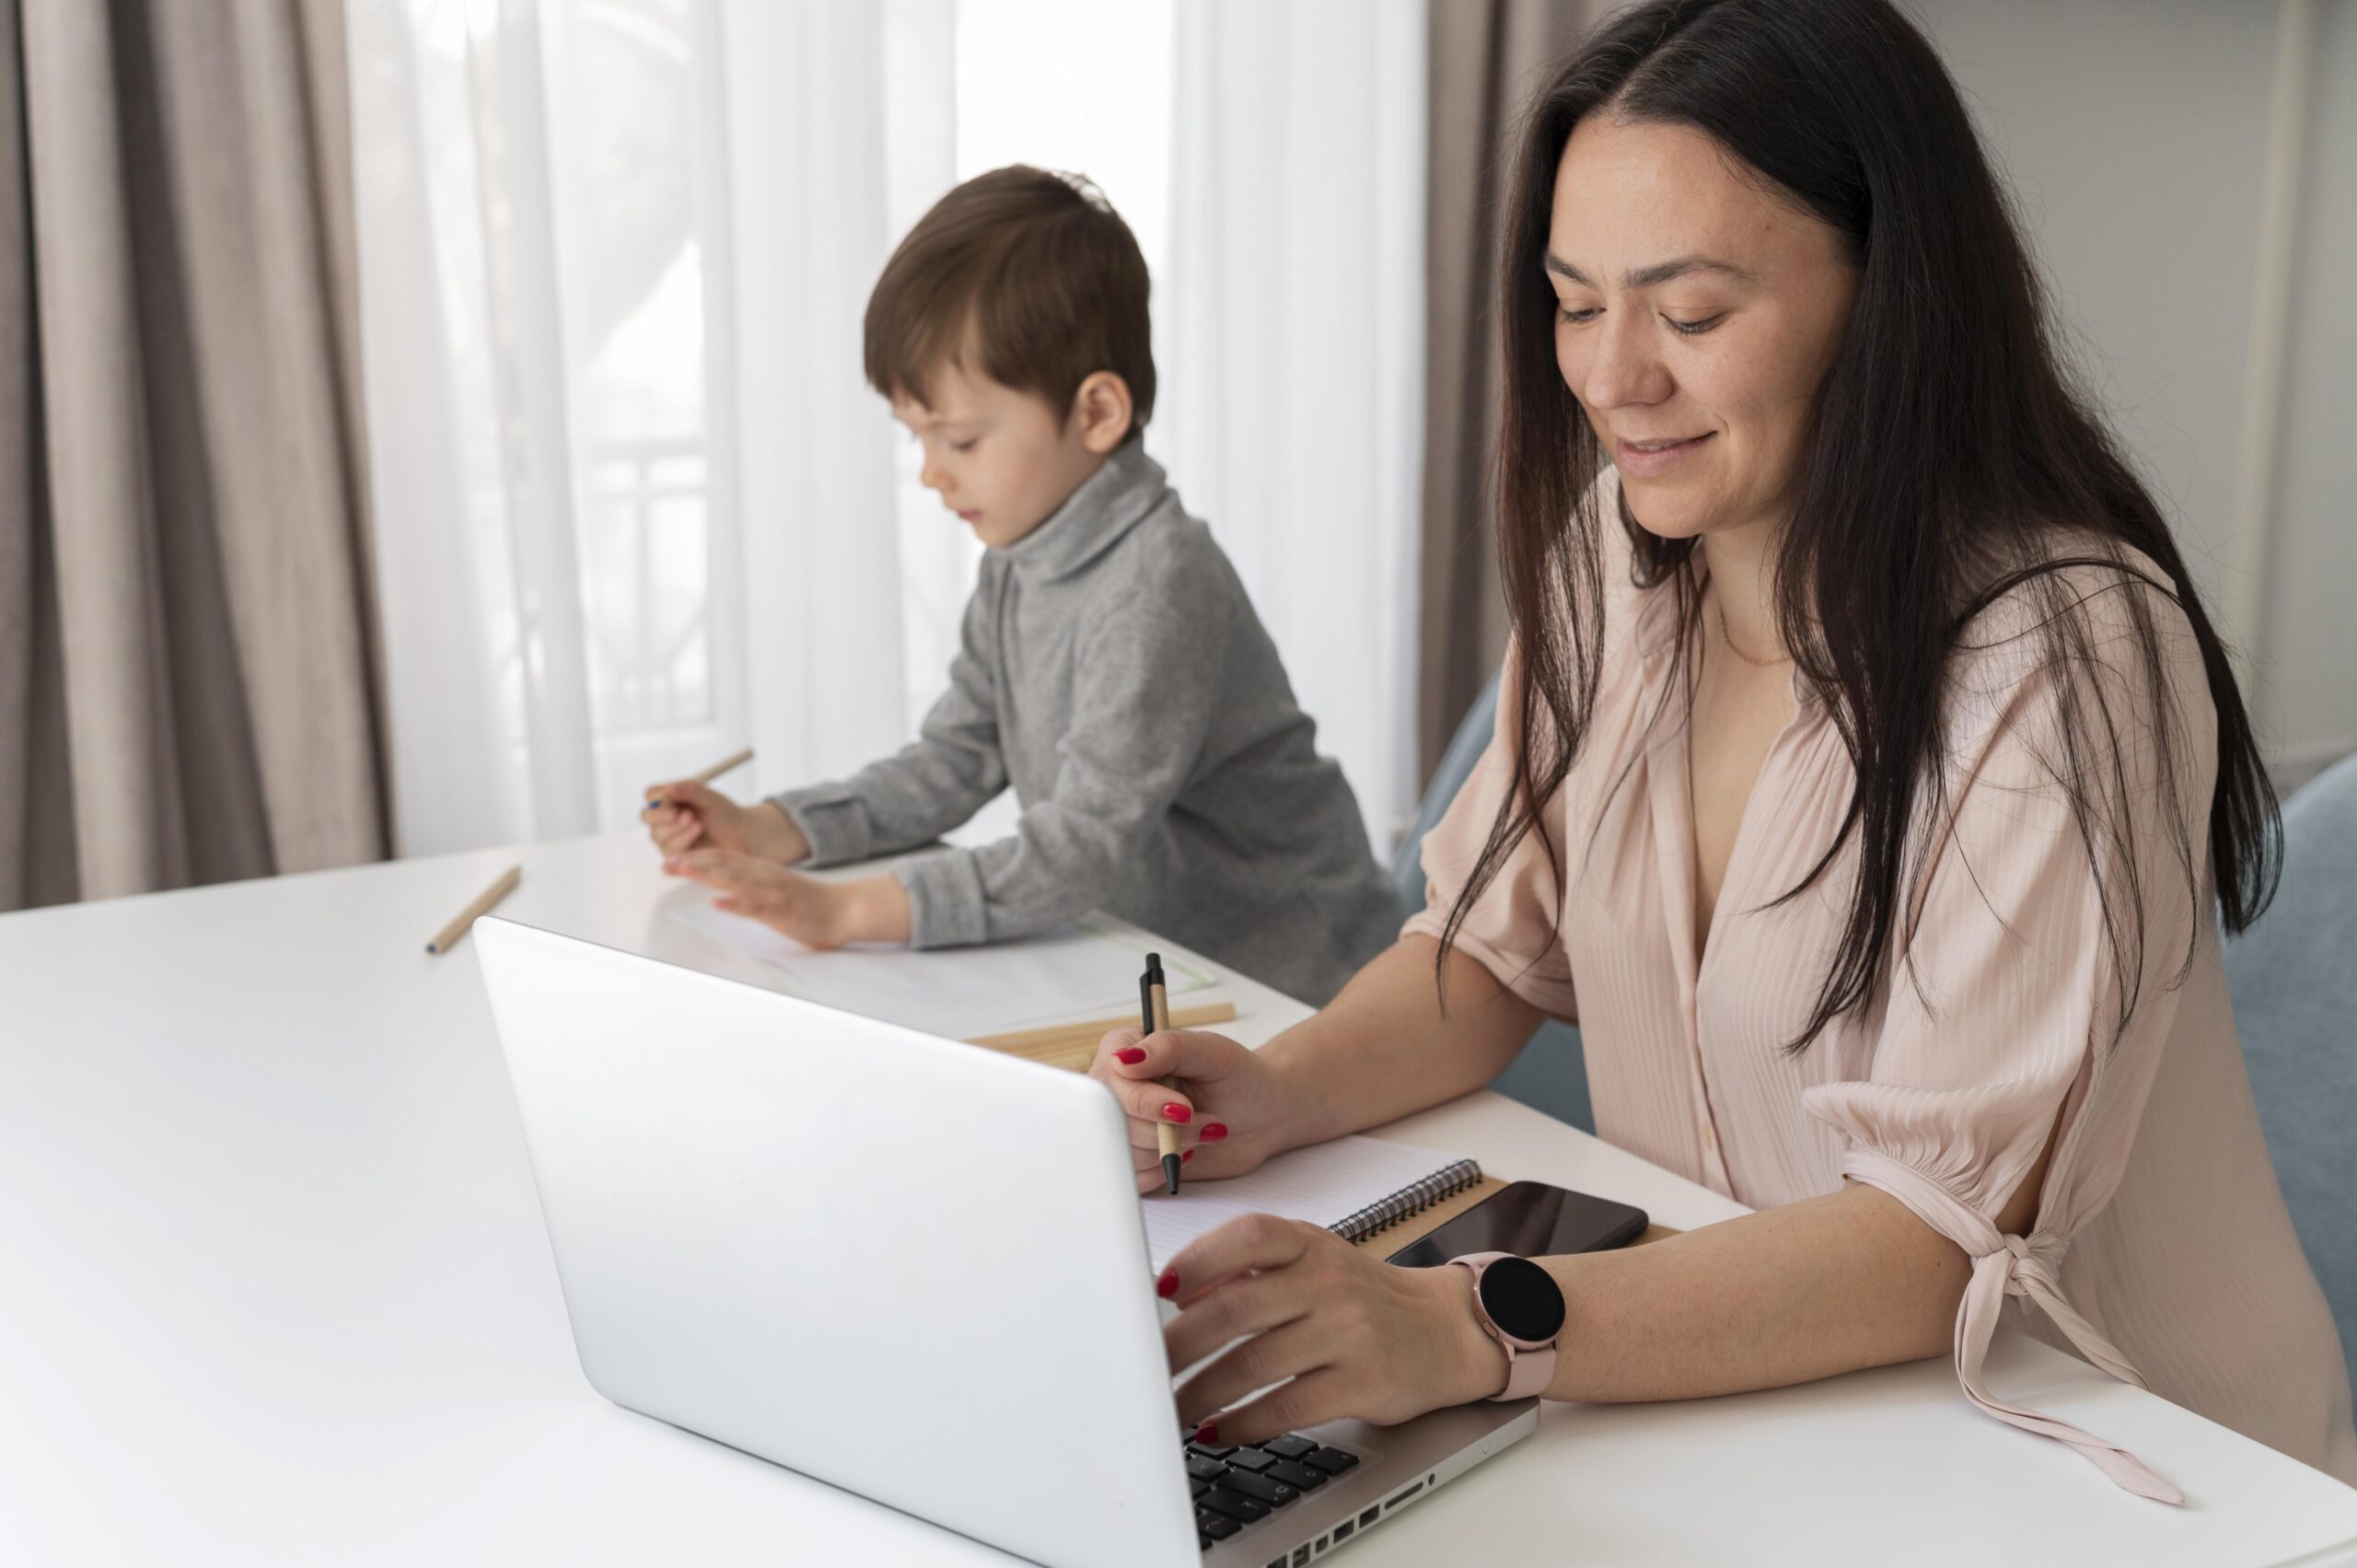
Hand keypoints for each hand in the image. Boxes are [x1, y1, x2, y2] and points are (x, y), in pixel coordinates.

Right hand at [640, 782, 806, 862]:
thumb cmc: (723, 813)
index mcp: (669, 798)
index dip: (656, 797)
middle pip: (646, 815)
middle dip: (661, 815)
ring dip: (676, 828)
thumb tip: (669, 788)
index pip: (650, 794)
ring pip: (656, 834)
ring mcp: (666, 837)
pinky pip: (669, 848)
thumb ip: (689, 790)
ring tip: (697, 822)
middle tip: (679, 813)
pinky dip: (683, 839)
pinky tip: (697, 831)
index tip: (671, 797)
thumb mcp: (709, 797)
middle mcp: (663, 817)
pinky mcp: (674, 854)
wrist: (739, 835)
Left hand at [662, 849, 908, 948]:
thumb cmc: (808, 903)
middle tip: (666, 862)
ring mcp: (772, 892)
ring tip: (683, 870)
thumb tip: (723, 882)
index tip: (672, 858)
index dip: (696, 856)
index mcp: (761, 870)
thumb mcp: (775, 886)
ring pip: (735, 880)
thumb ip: (751, 882)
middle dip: (692, 862)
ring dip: (706, 874)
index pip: (723, 858)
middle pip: (723, 864)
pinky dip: (736, 904)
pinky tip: (718, 904)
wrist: (843, 909)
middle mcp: (763, 875)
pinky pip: (756, 907)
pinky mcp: (782, 911)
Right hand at [1087, 1027, 1309, 1193]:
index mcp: (1126, 1048)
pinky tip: (1184, 1153)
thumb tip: (1125, 1059)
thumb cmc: (1240, 1077)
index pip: (1111, 1081)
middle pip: (1115, 1120)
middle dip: (1166, 1129)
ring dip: (1169, 1149)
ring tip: (1199, 1132)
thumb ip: (1170, 1048)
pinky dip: (1162, 1170)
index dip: (1146, 1102)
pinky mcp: (1132, 1154)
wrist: (1260, 1115)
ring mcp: (1123, 1121)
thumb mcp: (1213, 1053)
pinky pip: (1130, 1175)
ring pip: (1122, 1150)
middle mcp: (1118, 1085)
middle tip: (1200, 1119)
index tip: (1184, 1108)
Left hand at [1159, 1216, 1509, 1444]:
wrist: (1445, 1330)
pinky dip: (1243, 1423)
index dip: (1196, 1260)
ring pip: (1253, 1364)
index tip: (1158, 1292)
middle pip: (1236, 1307)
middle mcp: (1329, 1282)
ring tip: (1174, 1410)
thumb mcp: (1313, 1262)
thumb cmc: (1363, 1296)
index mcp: (1310, 1245)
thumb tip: (1180, 1295)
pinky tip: (1220, 1431)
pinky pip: (1286, 1407)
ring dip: (1201, 1393)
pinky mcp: (1363, 1383)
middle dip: (1179, 1343)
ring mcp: (1349, 1332)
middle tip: (1145, 1367)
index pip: (1247, 1236)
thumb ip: (1252, 1269)